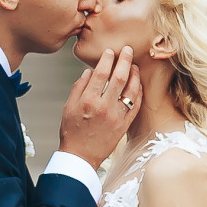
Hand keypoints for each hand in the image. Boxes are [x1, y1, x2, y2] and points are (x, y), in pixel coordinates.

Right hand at [59, 46, 141, 167]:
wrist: (80, 156)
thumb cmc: (72, 132)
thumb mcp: (68, 107)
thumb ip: (78, 87)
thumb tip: (89, 72)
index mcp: (88, 100)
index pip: (101, 73)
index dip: (107, 59)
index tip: (110, 51)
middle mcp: (104, 106)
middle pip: (119, 77)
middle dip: (125, 60)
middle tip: (128, 50)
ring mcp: (116, 116)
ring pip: (131, 90)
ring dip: (135, 75)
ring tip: (134, 66)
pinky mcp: (124, 125)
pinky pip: (136, 105)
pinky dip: (138, 92)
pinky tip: (137, 84)